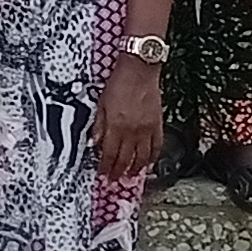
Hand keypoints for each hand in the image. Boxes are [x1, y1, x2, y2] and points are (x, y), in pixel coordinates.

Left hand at [96, 51, 165, 178]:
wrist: (140, 71)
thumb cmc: (118, 83)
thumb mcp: (101, 103)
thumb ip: (98, 125)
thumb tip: (93, 143)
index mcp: (116, 126)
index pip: (109, 154)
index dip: (106, 167)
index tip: (103, 174)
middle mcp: (132, 131)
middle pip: (125, 158)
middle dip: (118, 171)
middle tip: (114, 179)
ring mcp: (147, 129)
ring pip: (142, 157)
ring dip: (136, 169)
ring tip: (130, 176)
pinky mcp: (158, 125)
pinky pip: (157, 146)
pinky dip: (153, 157)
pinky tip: (149, 163)